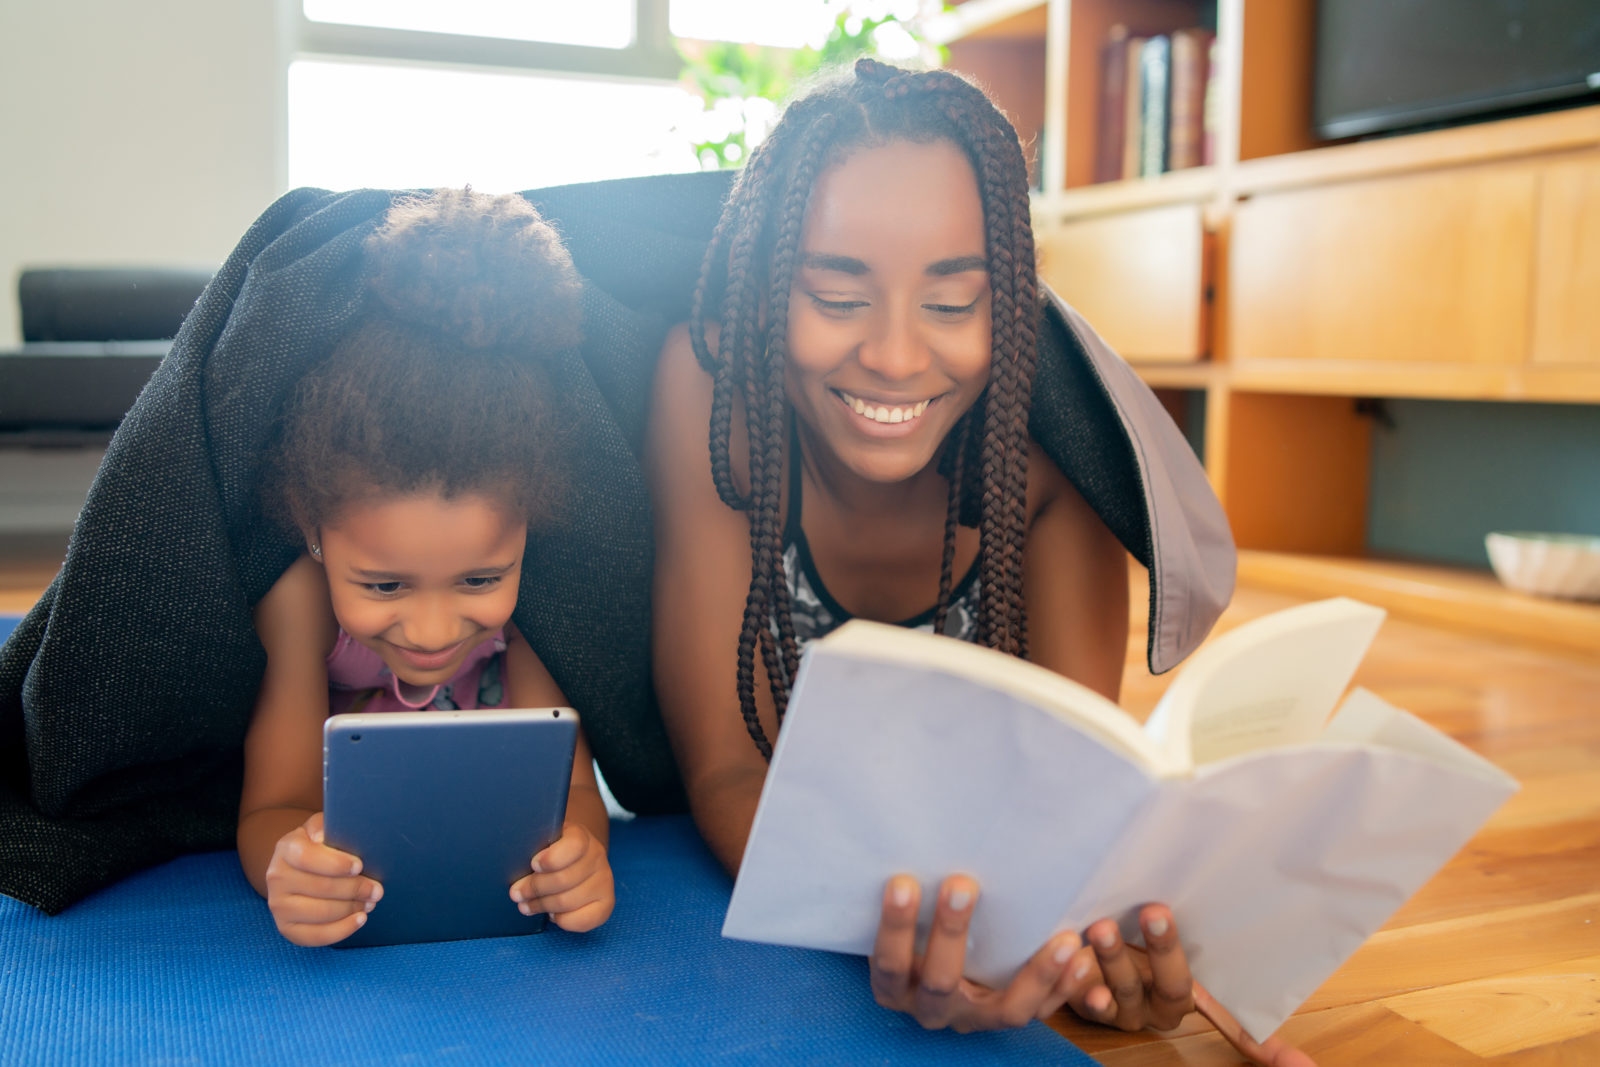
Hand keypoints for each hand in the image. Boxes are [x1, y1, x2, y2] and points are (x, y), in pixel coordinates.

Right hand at [263, 812, 382, 946]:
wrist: (299, 868)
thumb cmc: (321, 845)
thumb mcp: (323, 828)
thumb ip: (328, 826)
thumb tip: (324, 836)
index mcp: (286, 848)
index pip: (307, 857)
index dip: (336, 863)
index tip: (359, 866)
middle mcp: (276, 877)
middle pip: (320, 887)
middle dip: (355, 889)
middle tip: (377, 889)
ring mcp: (278, 904)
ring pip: (321, 912)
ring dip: (351, 909)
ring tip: (370, 902)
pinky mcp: (286, 927)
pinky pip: (315, 936)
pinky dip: (342, 930)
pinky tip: (359, 919)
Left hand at [509, 821, 613, 931]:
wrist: (576, 860)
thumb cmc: (550, 852)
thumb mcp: (542, 840)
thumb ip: (532, 846)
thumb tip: (512, 858)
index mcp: (580, 836)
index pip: (573, 845)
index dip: (551, 858)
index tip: (533, 864)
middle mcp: (597, 856)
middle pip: (564, 879)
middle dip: (534, 889)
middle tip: (515, 893)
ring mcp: (604, 880)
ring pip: (568, 901)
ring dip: (541, 906)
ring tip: (526, 905)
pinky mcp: (606, 903)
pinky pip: (583, 919)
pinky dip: (562, 920)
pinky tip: (551, 914)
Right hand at [868, 874, 1104, 1032]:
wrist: (931, 974)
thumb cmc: (913, 930)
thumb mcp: (903, 918)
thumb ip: (904, 890)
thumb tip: (916, 821)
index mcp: (895, 987)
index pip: (889, 963)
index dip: (895, 927)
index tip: (902, 882)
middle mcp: (932, 1009)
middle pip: (940, 983)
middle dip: (951, 932)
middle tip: (962, 884)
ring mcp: (974, 1018)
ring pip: (1006, 1009)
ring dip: (1036, 973)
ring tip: (1063, 938)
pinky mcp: (1007, 1018)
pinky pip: (1042, 1010)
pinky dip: (1064, 985)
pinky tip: (1080, 953)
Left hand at [1075, 906, 1317, 1066]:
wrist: (1073, 945)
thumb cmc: (1128, 932)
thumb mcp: (1160, 929)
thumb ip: (1185, 919)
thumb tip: (1250, 922)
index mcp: (1189, 994)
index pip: (1238, 1025)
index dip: (1269, 1049)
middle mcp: (1162, 1008)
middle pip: (1174, 985)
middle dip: (1165, 949)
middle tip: (1154, 911)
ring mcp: (1125, 1012)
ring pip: (1126, 990)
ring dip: (1115, 959)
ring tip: (1102, 926)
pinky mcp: (1087, 1007)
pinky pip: (1087, 1002)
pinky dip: (1081, 985)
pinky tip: (1076, 965)